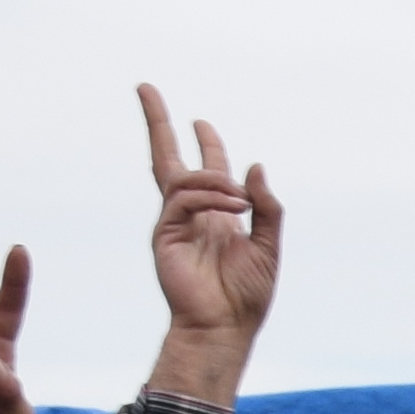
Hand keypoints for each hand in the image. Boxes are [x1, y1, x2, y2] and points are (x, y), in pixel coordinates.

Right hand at [131, 84, 281, 402]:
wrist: (225, 326)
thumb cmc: (247, 295)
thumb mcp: (268, 246)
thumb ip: (266, 207)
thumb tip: (255, 166)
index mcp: (216, 214)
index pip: (205, 169)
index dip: (205, 144)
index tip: (201, 123)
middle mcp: (191, 213)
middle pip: (168, 158)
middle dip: (158, 122)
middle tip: (145, 87)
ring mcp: (174, 222)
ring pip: (182, 176)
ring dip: (214, 177)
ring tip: (240, 196)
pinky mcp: (164, 233)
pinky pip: (182, 198)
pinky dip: (208, 194)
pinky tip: (233, 204)